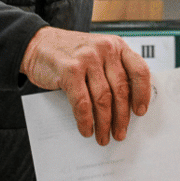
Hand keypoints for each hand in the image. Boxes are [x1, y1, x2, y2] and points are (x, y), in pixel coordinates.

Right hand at [20, 26, 151, 144]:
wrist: (37, 44)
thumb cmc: (70, 53)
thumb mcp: (98, 53)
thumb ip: (113, 70)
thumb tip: (126, 105)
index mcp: (117, 45)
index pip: (139, 71)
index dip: (142, 94)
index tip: (140, 111)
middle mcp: (105, 49)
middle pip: (121, 90)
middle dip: (121, 117)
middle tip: (120, 132)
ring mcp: (87, 58)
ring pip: (103, 99)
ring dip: (104, 123)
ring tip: (103, 136)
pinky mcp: (70, 70)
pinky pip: (82, 102)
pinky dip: (86, 120)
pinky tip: (87, 129)